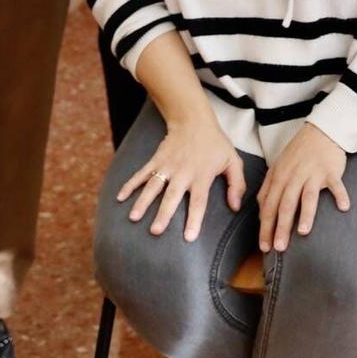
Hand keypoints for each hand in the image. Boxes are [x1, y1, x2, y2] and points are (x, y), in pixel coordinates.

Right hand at [116, 115, 247, 242]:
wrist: (194, 119)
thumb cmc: (215, 144)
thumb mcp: (233, 161)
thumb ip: (236, 184)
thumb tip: (236, 207)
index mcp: (202, 176)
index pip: (199, 201)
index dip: (194, 219)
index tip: (189, 238)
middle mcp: (183, 173)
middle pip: (172, 196)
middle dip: (163, 214)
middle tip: (155, 231)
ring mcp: (167, 166)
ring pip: (153, 186)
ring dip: (142, 202)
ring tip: (134, 218)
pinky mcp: (156, 160)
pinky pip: (141, 174)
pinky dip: (130, 184)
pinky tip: (120, 197)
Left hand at [256, 123, 350, 252]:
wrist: (320, 132)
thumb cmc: (297, 154)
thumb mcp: (277, 168)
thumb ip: (268, 190)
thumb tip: (261, 214)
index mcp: (278, 177)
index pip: (269, 206)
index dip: (266, 227)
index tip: (264, 246)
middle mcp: (294, 176)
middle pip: (286, 204)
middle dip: (281, 227)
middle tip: (279, 247)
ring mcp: (312, 173)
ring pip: (307, 196)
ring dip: (306, 214)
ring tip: (303, 232)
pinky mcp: (330, 171)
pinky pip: (336, 185)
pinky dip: (340, 195)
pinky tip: (344, 207)